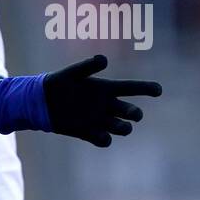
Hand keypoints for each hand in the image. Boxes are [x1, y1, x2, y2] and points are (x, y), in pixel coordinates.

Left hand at [42, 54, 161, 146]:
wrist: (41, 102)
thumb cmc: (58, 83)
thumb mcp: (71, 73)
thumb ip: (87, 66)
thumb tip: (104, 59)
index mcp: (106, 88)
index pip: (132, 88)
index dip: (147, 88)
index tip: (158, 90)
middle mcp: (106, 105)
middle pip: (130, 111)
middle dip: (135, 113)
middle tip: (132, 113)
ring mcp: (98, 120)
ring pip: (121, 127)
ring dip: (123, 128)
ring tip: (120, 126)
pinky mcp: (87, 132)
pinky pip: (103, 140)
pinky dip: (104, 139)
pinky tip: (101, 136)